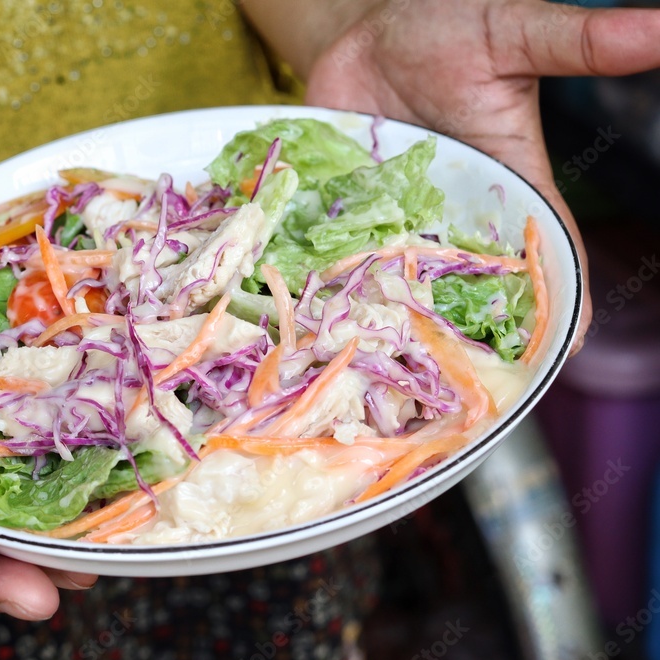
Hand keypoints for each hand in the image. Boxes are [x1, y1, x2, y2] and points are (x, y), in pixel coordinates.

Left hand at [304, 0, 659, 353]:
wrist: (367, 23)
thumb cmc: (450, 25)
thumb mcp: (514, 33)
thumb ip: (577, 43)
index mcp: (508, 181)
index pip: (542, 249)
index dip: (556, 303)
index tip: (558, 357)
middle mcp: (454, 213)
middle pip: (468, 287)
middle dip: (466, 333)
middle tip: (456, 386)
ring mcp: (397, 217)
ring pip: (402, 283)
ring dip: (395, 319)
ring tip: (384, 367)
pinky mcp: (345, 212)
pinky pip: (340, 255)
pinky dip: (330, 283)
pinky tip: (319, 320)